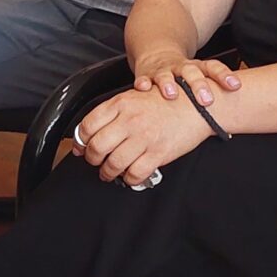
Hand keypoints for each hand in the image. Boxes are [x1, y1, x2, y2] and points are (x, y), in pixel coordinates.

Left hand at [76, 85, 212, 185]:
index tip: (80, 147)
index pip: (88, 126)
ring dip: (107, 172)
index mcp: (120, 104)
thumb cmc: (165, 101)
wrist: (196, 104)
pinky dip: (129, 179)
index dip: (80, 140)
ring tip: (108, 172)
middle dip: (92, 159)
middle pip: (97, 147)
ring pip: (114, 164)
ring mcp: (144, 137)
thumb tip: (87, 133)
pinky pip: (136, 173)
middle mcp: (130, 120)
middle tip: (94, 161)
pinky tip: (129, 175)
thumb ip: (110, 112)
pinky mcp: (159, 153)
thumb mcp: (132, 97)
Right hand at [131, 53, 241, 107]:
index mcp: (198, 68)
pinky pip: (143, 79)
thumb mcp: (200, 78)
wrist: (156, 52)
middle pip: (192, 73)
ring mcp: (163, 70)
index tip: (236, 86)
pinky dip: (142, 84)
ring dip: (168, 83)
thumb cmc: (182, 73)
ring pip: (166, 75)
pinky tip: (142, 88)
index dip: (225, 76)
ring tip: (171, 94)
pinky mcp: (145, 74)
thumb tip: (239, 119)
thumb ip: (215, 93)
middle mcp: (181, 67)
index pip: (214, 68)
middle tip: (206, 100)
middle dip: (198, 85)